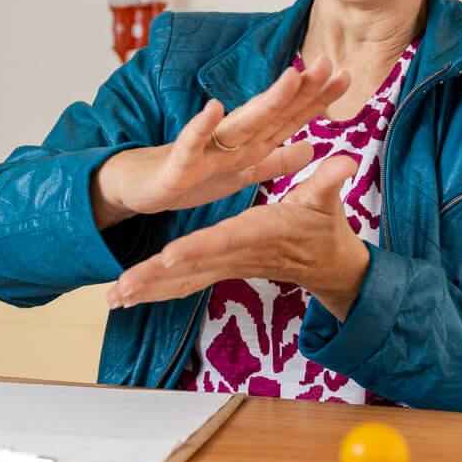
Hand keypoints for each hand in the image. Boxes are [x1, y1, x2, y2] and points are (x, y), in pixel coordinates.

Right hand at [92, 57, 350, 230]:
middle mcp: (231, 140)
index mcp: (249, 144)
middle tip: (328, 63)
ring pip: (240, 124)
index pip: (289, 119)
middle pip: (271, 113)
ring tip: (291, 78)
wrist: (142, 189)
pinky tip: (213, 107)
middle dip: (300, 90)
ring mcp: (205, 150)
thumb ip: (275, 161)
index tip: (346, 76)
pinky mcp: (178, 165)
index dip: (316, 99)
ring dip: (264, 101)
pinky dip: (201, 127)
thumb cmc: (191, 177)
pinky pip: (190, 145)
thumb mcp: (241, 176)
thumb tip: (312, 147)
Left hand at [105, 153, 371, 320]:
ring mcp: (228, 266)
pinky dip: (158, 290)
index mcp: (258, 233)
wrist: (330, 266)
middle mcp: (238, 253)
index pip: (224, 241)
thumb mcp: (328, 200)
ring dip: (148, 289)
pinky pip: (186, 283)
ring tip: (114, 298)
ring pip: (183, 281)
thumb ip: (329, 182)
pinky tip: (131, 297)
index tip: (170, 255)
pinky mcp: (223, 269)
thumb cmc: (326, 227)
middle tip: (120, 289)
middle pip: (191, 268)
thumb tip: (347, 163)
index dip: (198, 248)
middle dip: (154, 278)